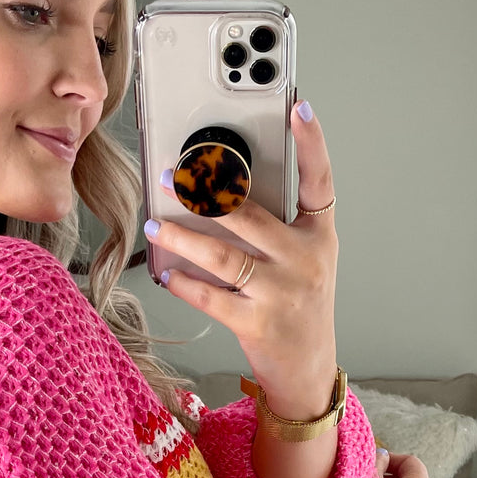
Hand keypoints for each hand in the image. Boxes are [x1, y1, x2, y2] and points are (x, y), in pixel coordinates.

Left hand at [147, 98, 338, 418]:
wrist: (307, 370)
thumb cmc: (298, 308)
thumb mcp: (303, 261)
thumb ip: (275, 227)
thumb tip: (217, 195)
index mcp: (319, 237)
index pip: (321, 180)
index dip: (313, 142)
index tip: (299, 107)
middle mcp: (305, 261)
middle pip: (251, 216)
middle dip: (206, 193)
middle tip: (172, 176)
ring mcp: (283, 293)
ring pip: (224, 255)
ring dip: (183, 237)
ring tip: (156, 224)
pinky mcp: (258, 324)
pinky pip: (212, 297)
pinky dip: (184, 283)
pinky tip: (166, 271)